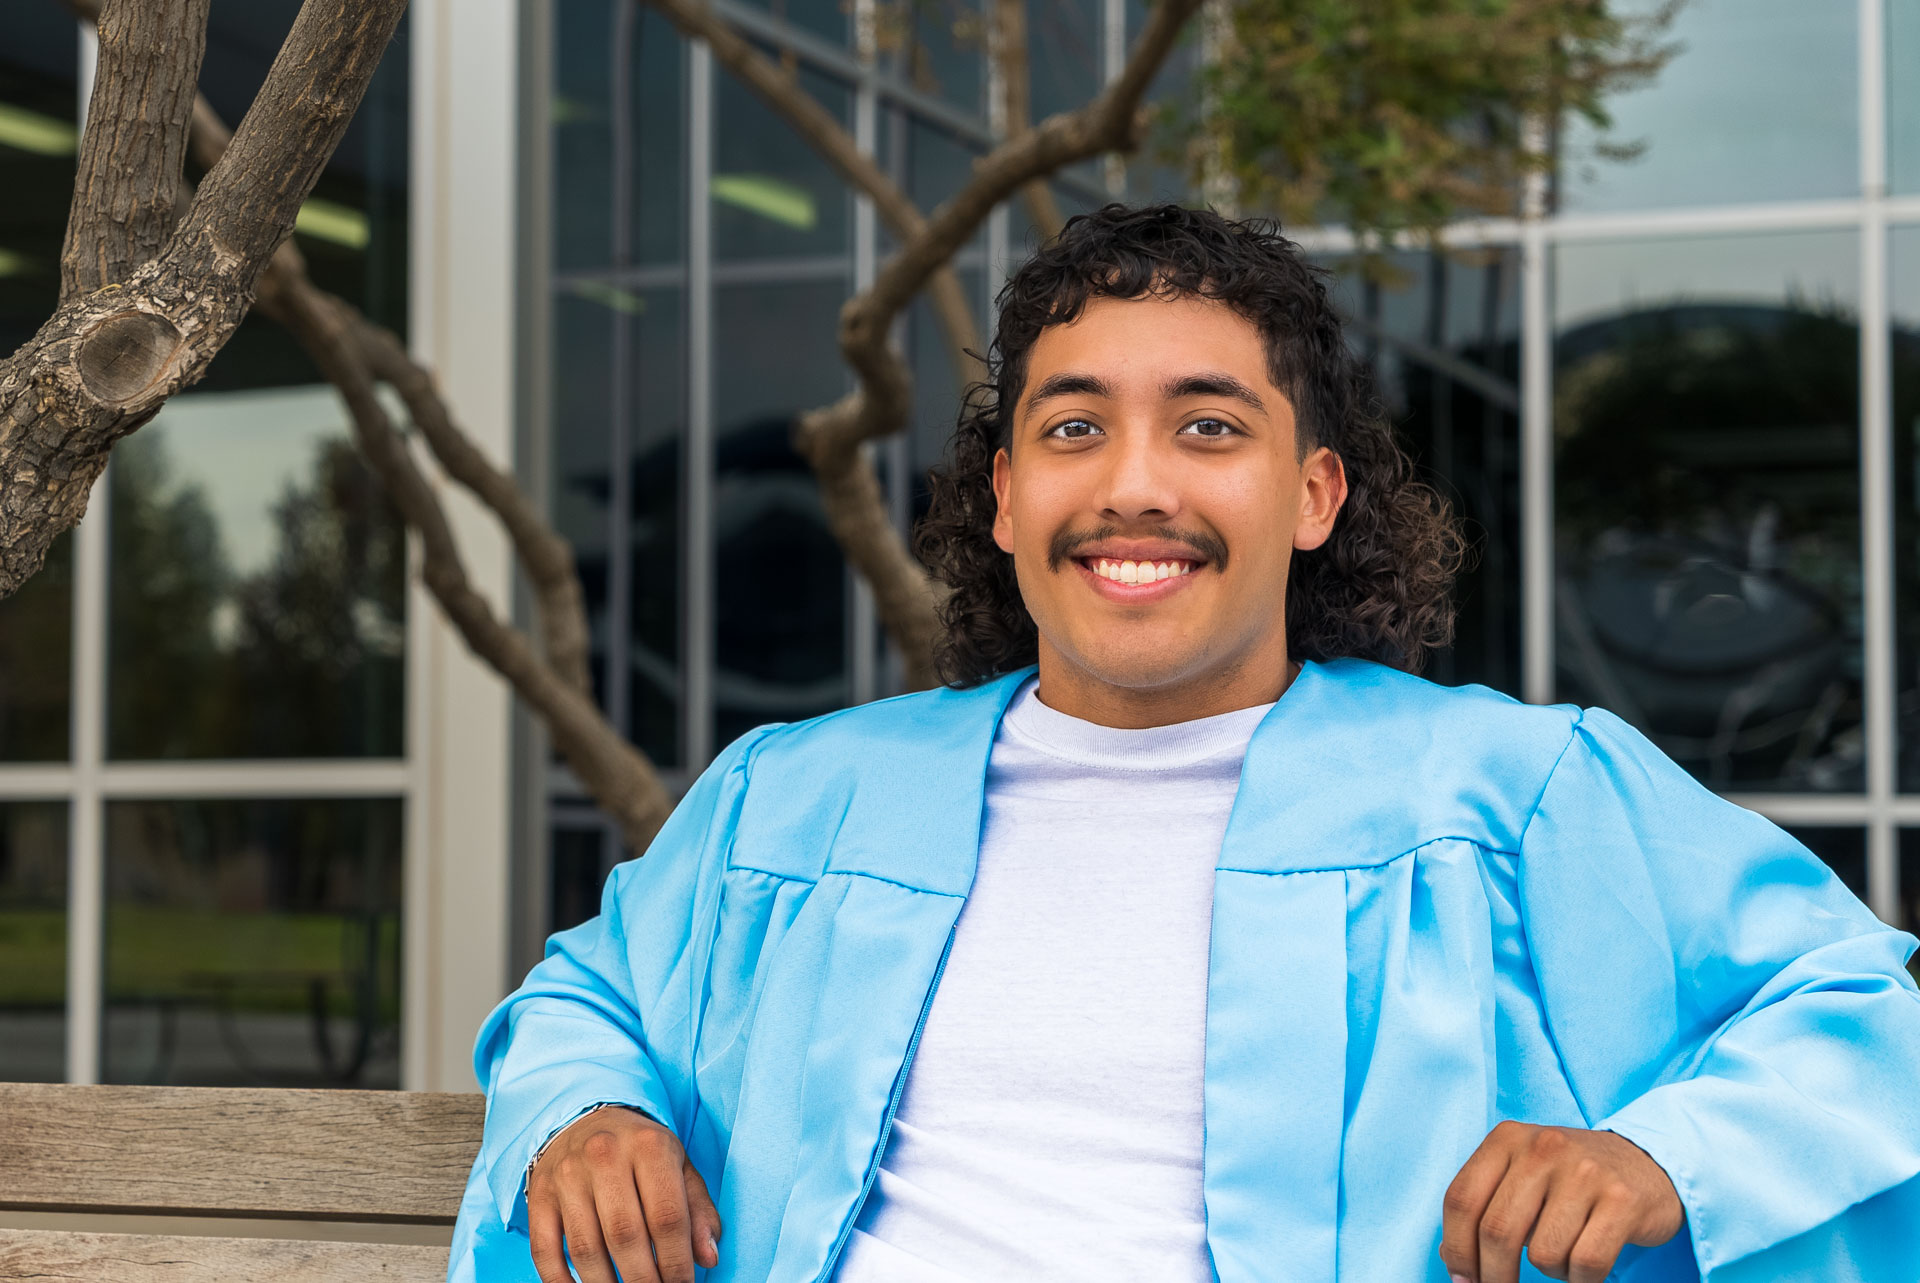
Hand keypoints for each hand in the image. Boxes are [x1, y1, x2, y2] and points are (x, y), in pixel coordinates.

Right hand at [526, 1105, 721, 1282]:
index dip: (677, 1261)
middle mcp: (604, 1155)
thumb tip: (707, 1258)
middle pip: (625, 1236)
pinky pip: (544, 1250)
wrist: (584, 1119)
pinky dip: (560, 1282)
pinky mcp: (540, 1194)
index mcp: (649, 1146)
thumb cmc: (640, 1152)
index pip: (667, 1217)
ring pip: (585, 1248)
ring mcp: (567, 1175)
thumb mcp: (678, 1167)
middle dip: (644, 1280)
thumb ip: (698, 1211)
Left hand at [1439, 1121, 1682, 1282]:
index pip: (1461, 1200)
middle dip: (1493, 1276)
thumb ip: (1486, 1207)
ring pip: (1542, 1253)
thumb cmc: (1569, 1179)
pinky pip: (1586, 1263)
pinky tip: (1585, 1270)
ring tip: (1563, 1255)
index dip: (1456, 1249)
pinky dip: (1581, 1280)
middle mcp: (1543, 1147)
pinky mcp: (1622, 1200)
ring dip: (1550, 1271)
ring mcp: (1584, 1172)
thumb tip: (1453, 1261)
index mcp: (1507, 1138)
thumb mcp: (1522, 1175)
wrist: (1646, 1161)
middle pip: (1497, 1231)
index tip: (1462, 1279)